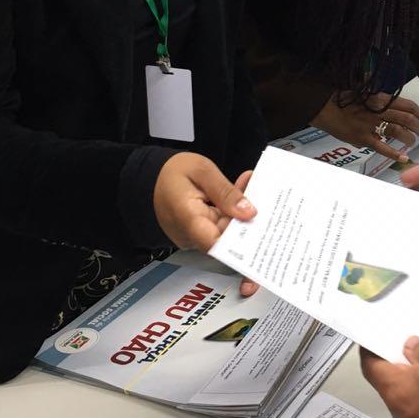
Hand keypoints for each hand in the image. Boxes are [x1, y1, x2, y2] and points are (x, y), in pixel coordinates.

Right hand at [153, 157, 258, 294]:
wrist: (149, 178)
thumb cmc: (171, 173)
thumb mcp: (201, 171)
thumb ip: (225, 191)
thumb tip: (249, 212)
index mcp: (188, 220)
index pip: (218, 245)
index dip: (243, 246)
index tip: (264, 233)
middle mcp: (192, 235)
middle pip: (228, 240)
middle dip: (250, 223)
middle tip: (270, 204)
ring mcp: (197, 236)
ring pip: (228, 232)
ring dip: (244, 213)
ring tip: (256, 188)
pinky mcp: (201, 232)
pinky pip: (223, 226)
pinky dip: (235, 211)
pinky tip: (245, 190)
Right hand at [313, 92, 418, 162]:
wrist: (323, 107)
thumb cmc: (341, 98)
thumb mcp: (362, 90)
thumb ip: (377, 94)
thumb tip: (388, 96)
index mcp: (380, 98)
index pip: (407, 105)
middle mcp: (379, 111)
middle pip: (406, 119)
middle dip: (418, 126)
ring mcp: (371, 126)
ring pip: (398, 132)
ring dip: (410, 138)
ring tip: (413, 141)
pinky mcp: (363, 139)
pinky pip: (382, 148)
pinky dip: (395, 154)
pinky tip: (404, 157)